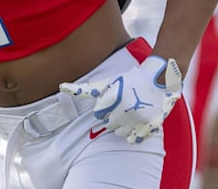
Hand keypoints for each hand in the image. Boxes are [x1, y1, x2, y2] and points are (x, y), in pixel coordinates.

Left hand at [61, 54, 182, 143]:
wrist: (157, 79)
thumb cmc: (128, 80)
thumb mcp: (106, 82)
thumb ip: (84, 89)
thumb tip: (61, 87)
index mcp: (111, 99)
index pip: (99, 115)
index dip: (105, 108)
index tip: (112, 101)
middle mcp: (123, 110)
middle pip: (109, 125)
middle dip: (113, 117)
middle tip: (123, 106)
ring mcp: (137, 118)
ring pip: (120, 133)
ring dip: (123, 126)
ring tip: (129, 113)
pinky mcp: (150, 125)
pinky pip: (135, 138)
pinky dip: (135, 133)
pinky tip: (137, 121)